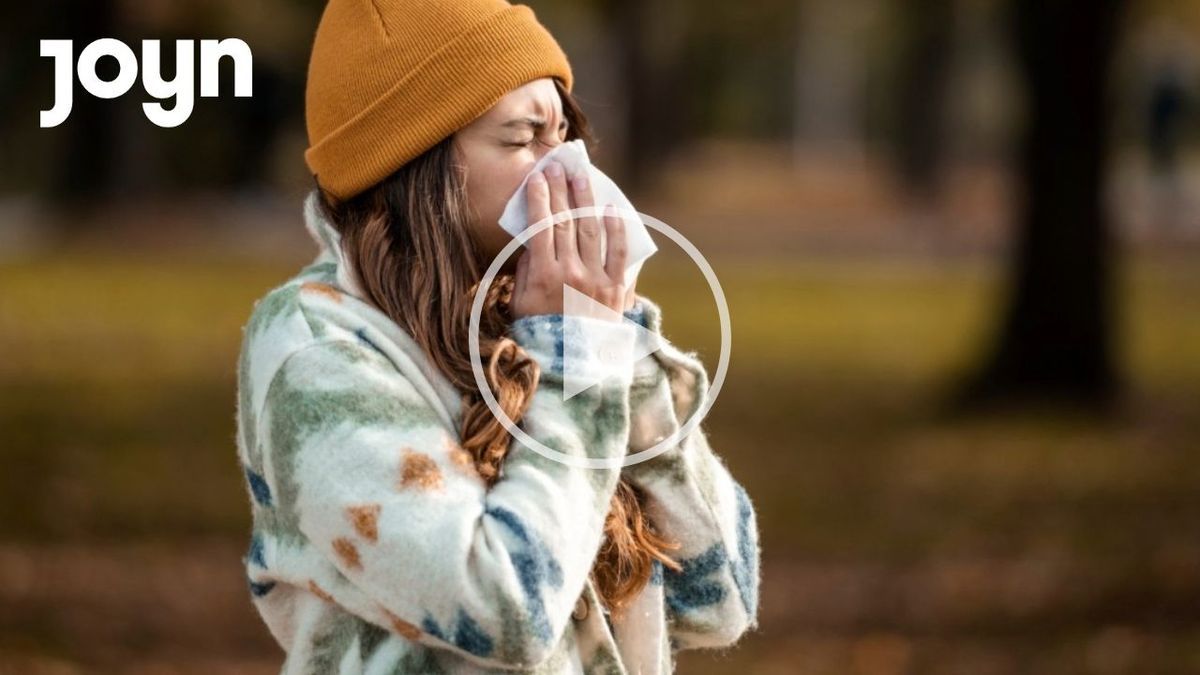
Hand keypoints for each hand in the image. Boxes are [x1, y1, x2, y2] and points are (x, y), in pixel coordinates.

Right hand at [510, 160, 633, 320]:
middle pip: (565, 221)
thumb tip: (532, 239)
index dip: (540, 198)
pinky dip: (616, 229)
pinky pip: (618, 253)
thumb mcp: (520, 304)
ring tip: (581, 176)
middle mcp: (571, 274)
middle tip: (557, 166)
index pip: (541, 226)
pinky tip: (611, 208)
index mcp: (543, 276)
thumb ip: (526, 270)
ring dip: (585, 199)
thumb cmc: (540, 335)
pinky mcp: (615, 289)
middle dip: (560, 190)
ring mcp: (595, 280)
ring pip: (591, 230)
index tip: (537, 177)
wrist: (570, 368)